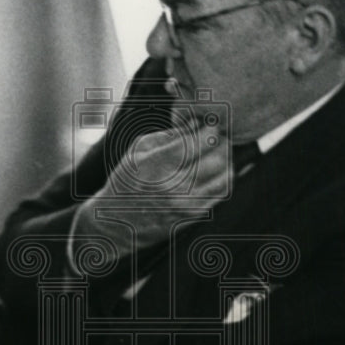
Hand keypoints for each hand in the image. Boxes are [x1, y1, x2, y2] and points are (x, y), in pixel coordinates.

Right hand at [72, 117, 230, 260]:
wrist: (117, 222)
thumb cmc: (126, 179)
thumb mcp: (138, 150)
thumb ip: (169, 134)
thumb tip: (198, 121)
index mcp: (155, 166)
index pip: (196, 142)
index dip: (210, 129)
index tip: (210, 123)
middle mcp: (173, 187)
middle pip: (216, 157)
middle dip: (222, 141)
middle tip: (220, 135)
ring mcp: (186, 204)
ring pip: (224, 175)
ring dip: (228, 158)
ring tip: (220, 150)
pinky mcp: (194, 215)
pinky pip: (222, 192)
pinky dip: (225, 175)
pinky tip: (218, 168)